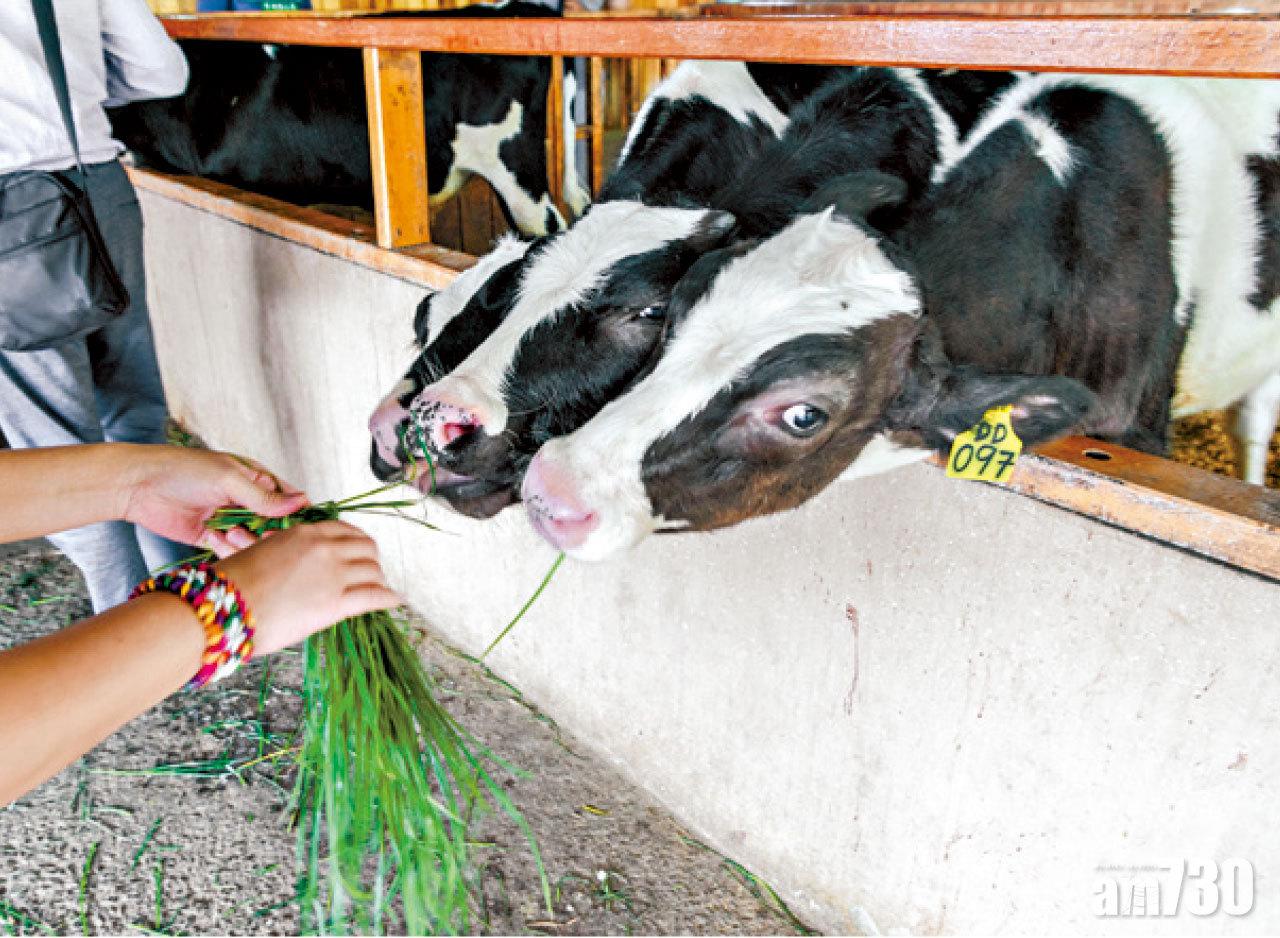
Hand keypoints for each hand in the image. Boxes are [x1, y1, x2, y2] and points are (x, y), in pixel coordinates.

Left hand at [117, 444, 308, 555]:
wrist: (139, 485)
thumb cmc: (185, 470)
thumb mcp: (229, 480)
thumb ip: (265, 498)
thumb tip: (302, 503)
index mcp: (256, 480)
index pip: (289, 500)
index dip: (296, 515)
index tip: (294, 528)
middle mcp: (247, 501)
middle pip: (274, 526)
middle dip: (270, 533)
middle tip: (261, 535)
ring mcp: (229, 520)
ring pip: (254, 542)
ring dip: (246, 542)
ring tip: (228, 533)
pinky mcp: (212, 538)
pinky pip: (231, 551)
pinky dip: (227, 549)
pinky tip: (213, 537)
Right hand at [214, 521, 400, 654]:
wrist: (222, 609)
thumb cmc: (231, 586)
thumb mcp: (261, 553)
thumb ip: (286, 553)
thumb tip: (294, 565)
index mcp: (303, 532)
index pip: (344, 530)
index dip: (356, 541)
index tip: (358, 550)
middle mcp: (324, 548)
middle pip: (366, 547)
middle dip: (371, 559)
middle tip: (371, 571)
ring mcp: (333, 574)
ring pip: (373, 571)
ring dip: (378, 579)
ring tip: (379, 588)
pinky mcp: (337, 603)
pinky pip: (374, 596)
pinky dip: (388, 598)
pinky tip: (393, 601)